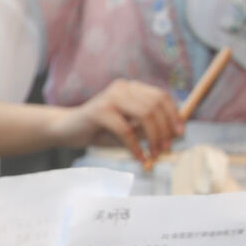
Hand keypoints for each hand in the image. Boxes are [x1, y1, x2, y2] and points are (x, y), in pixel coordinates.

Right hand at [61, 78, 184, 168]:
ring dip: (153, 138)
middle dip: (164, 129)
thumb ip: (148, 126)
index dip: (173, 115)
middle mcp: (122, 88)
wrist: (66, 130)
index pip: (161, 97)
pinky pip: (126, 130)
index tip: (179, 133)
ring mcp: (110, 97)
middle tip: (166, 149)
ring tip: (154, 154)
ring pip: (144, 115)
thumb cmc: (100, 130)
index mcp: (131, 88)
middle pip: (155, 105)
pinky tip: (139, 157)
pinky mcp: (99, 111)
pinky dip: (135, 146)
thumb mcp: (129, 126)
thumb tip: (174, 134)